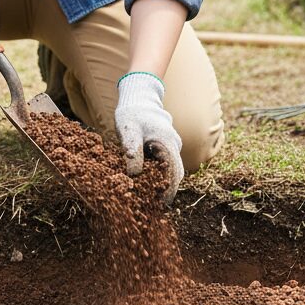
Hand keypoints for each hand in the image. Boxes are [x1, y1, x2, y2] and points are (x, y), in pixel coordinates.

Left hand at [114, 72, 183, 204]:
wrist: (138, 97)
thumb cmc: (132, 113)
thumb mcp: (128, 130)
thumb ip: (132, 149)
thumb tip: (134, 174)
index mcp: (167, 142)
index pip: (174, 172)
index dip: (169, 190)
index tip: (160, 204)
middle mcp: (173, 145)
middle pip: (175, 174)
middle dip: (167, 191)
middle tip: (153, 207)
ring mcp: (171, 146)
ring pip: (171, 170)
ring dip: (162, 184)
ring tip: (149, 200)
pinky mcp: (165, 148)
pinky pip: (165, 165)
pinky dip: (158, 176)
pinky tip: (146, 185)